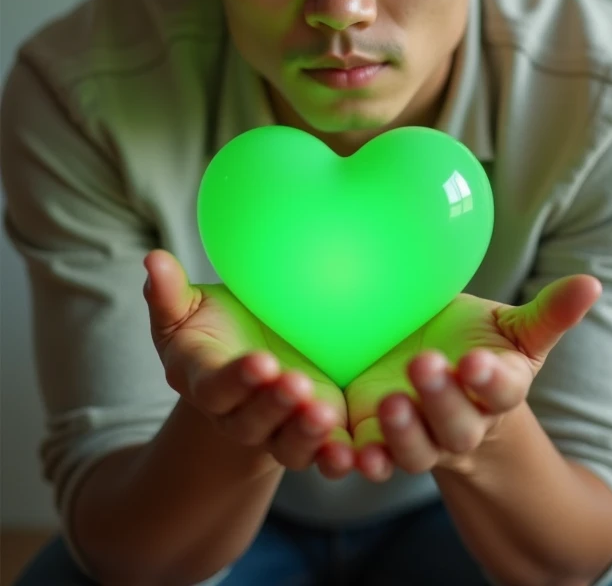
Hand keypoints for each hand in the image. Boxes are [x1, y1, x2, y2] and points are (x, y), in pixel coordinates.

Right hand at [143, 250, 354, 477]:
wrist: (251, 360)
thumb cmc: (214, 328)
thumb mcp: (188, 310)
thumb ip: (169, 293)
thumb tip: (154, 259)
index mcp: (205, 383)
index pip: (216, 387)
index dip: (236, 380)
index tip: (261, 362)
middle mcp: (238, 416)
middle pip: (251, 422)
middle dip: (272, 407)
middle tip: (295, 384)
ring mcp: (276, 432)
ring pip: (288, 445)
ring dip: (305, 434)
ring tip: (324, 413)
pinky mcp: (310, 437)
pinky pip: (323, 455)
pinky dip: (336, 457)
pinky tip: (354, 453)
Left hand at [345, 274, 601, 481]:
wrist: (432, 373)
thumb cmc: (476, 345)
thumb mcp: (513, 329)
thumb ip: (549, 313)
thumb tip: (592, 284)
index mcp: (497, 390)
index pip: (502, 390)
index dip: (490, 380)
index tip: (475, 361)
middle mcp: (461, 423)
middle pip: (456, 425)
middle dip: (441, 400)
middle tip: (424, 365)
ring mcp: (419, 437)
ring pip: (413, 448)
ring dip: (401, 432)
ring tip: (389, 401)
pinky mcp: (377, 439)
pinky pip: (369, 458)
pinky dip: (354, 458)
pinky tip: (341, 448)